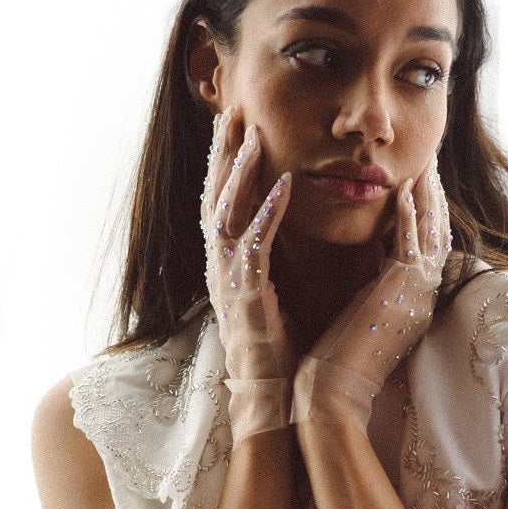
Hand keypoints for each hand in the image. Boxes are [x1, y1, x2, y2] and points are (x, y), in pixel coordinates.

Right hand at [201, 108, 295, 442]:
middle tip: (231, 109)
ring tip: (250, 134)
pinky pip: (254, 245)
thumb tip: (292, 231)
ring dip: (238, 171)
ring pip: (226, 212)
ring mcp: (230, 280)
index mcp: (231, 265)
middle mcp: (222, 267)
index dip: (227, 162)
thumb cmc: (282, 350)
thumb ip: (276, 260)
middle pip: (215, 196)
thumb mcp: (277, 293)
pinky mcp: (246, 296)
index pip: (225, 202)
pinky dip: (267, 211)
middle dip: (222, 152)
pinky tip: (283, 184)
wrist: (273, 398)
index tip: (237, 125)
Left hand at [292, 156, 451, 430]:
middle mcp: (422, 298)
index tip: (423, 185)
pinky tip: (403, 190)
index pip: (431, 249)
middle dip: (436, 198)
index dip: (429, 215)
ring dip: (428, 197)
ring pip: (432, 235)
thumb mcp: (366, 316)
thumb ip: (375, 288)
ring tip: (425, 164)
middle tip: (432, 163)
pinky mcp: (396, 296)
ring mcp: (414, 297)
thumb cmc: (340, 362)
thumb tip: (371, 263)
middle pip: (440, 236)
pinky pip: (409, 247)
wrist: (333, 394)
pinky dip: (408, 217)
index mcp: (415, 304)